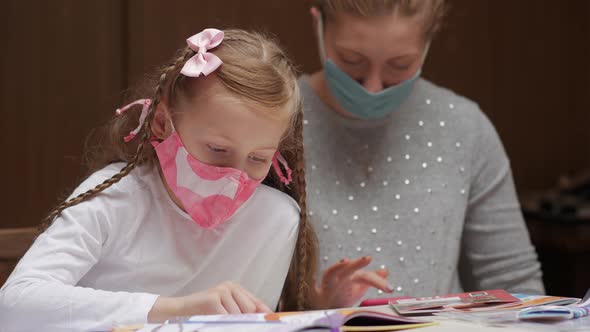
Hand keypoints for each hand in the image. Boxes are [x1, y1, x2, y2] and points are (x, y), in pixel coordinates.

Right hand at [148, 281, 271, 321]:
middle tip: (237, 323)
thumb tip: (262, 319)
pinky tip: (213, 319)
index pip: (257, 303)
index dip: (266, 315)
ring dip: (231, 323)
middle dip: (246, 321)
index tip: (274, 322)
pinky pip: (226, 317)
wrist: (179, 310)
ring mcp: (221, 290)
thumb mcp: (225, 311)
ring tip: (218, 320)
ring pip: (239, 316)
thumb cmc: (204, 312)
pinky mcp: (213, 298)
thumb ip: (242, 313)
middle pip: (250, 310)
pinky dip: (222, 323)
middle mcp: (230, 286)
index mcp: (236, 288)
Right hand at [311, 256, 392, 309]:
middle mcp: (340, 278)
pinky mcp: (317, 293)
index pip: (367, 276)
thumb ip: (372, 279)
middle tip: (368, 258)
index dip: (378, 281)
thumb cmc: (344, 294)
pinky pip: (313, 288)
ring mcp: (329, 285)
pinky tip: (312, 279)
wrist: (326, 305)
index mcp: (352, 277)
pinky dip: (312, 284)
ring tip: (345, 262)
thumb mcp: (359, 286)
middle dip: (357, 263)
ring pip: (330, 274)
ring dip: (336, 267)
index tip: (390, 289)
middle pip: (349, 269)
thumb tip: (385, 270)